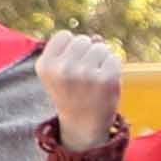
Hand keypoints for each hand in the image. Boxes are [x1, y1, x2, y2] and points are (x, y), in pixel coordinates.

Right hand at [35, 30, 130, 148]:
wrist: (83, 124)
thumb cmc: (72, 93)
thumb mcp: (61, 72)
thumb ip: (74, 50)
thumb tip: (98, 37)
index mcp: (45, 65)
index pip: (64, 36)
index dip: (71, 48)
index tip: (70, 64)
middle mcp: (63, 68)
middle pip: (83, 40)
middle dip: (87, 52)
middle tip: (84, 75)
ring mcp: (85, 73)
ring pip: (100, 47)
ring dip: (101, 59)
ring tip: (94, 78)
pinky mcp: (106, 78)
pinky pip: (114, 58)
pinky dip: (113, 67)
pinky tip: (105, 81)